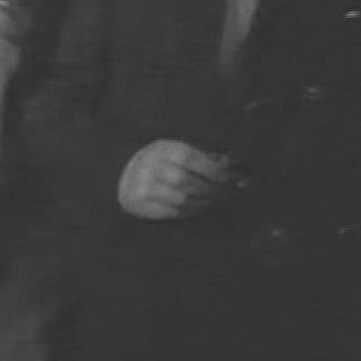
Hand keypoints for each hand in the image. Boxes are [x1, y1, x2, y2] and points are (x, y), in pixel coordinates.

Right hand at [116, 139, 231, 219]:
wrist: (126, 174)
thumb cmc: (165, 163)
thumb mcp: (180, 154)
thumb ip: (205, 160)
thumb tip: (234, 172)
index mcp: (162, 148)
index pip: (189, 158)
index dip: (211, 169)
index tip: (227, 179)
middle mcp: (148, 164)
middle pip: (183, 180)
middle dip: (208, 190)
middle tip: (223, 195)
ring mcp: (140, 184)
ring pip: (179, 200)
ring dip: (201, 204)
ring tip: (211, 203)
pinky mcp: (137, 202)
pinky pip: (170, 212)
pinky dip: (188, 213)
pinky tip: (196, 209)